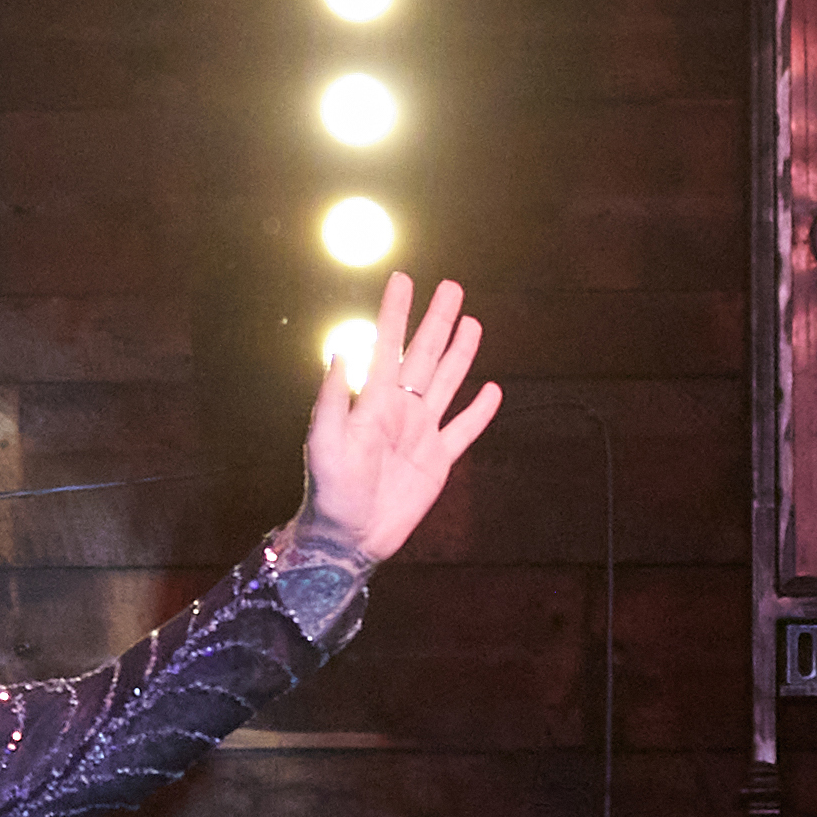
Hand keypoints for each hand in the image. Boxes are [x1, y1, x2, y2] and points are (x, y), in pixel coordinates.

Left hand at [303, 271, 501, 558]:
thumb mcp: (323, 443)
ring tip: (473, 322)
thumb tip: (339, 352)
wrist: (350, 537)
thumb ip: (332, 399)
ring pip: (447, 383)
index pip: (388, 347)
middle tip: (452, 287)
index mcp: (374, 401)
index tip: (403, 279)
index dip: (396, 313)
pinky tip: (492, 390)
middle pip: (425, 356)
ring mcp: (422, 433)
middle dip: (437, 321)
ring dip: (460, 353)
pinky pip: (464, 429)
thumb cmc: (330, 491)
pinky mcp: (439, 459)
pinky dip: (480, 411)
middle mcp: (401, 410)